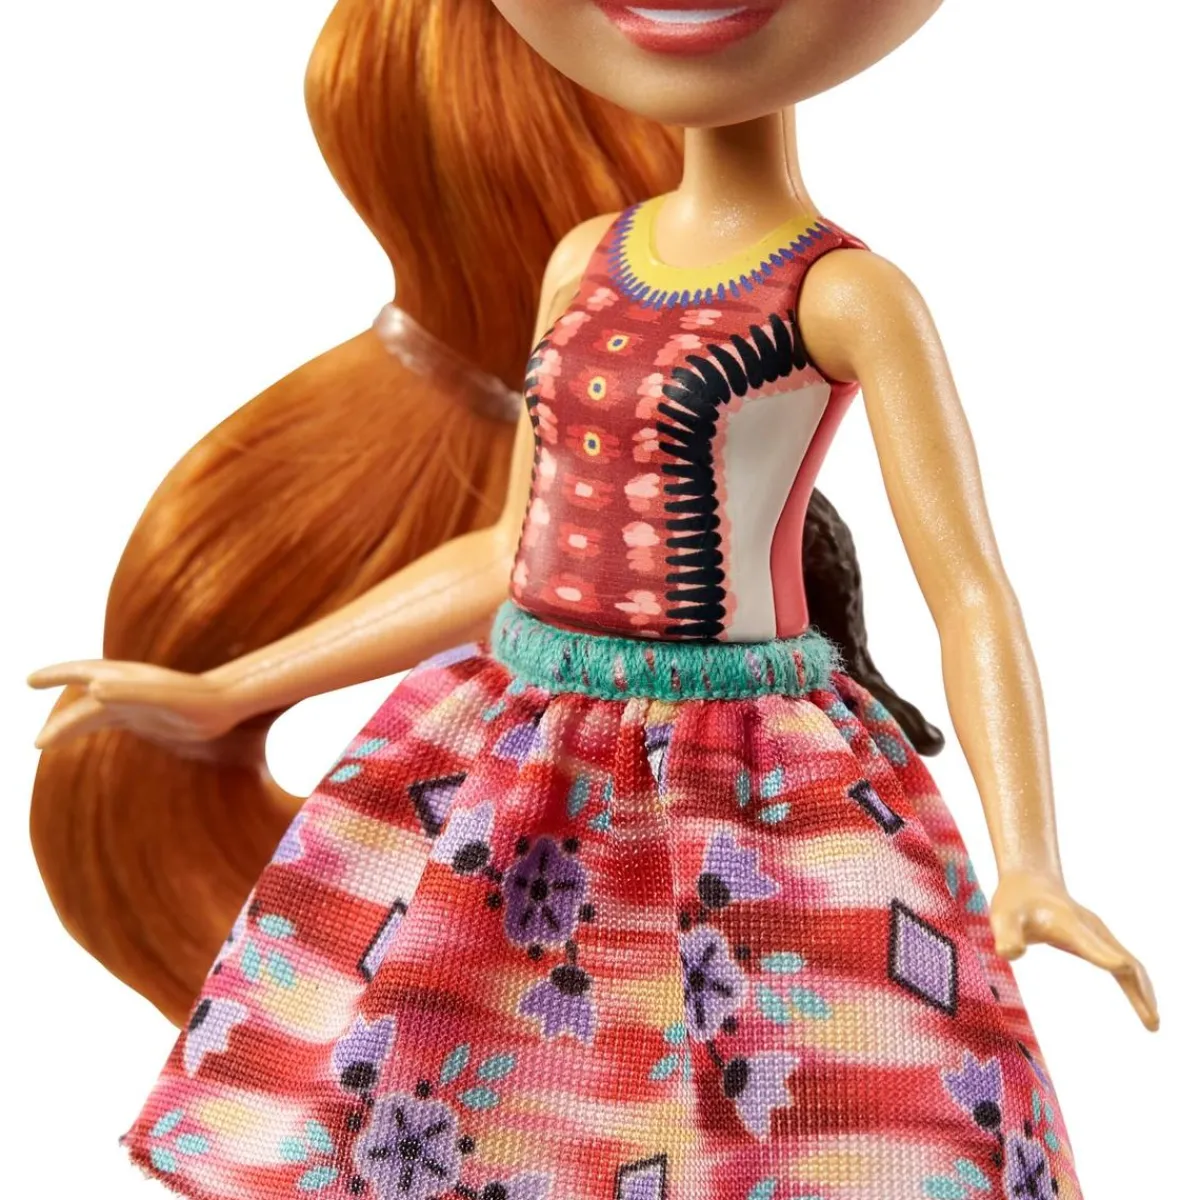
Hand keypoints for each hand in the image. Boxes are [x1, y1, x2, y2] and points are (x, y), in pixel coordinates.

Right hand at [29, 660, 245, 749]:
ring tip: (45, 744)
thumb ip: (131, 692)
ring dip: (70, 726)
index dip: (57, 675)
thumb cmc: (199, 700)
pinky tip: (83, 737)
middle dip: (60, 720)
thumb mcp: (165, 697)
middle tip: (36, 742)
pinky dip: (90, 727)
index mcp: (127, 680)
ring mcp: (136, 703)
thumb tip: (93, 688)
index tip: (30, 680)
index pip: (84, 673)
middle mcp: (128, 688)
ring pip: (94, 713)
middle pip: (84, 703)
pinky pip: (110, 721)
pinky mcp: (147, 717)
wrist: (227, 704)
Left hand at [990, 871, 1158, 1030]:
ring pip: (1130, 963)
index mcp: (1068, 924)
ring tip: (1153, 1022)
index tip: (1122, 970)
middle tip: (1152, 1022)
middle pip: (1123, 959)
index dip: (1106, 957)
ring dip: (1143, 991)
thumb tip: (1011, 953)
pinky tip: (1142, 1001)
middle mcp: (1091, 928)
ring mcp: (1099, 934)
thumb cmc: (1015, 903)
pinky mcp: (1100, 940)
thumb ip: (1005, 934)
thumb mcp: (1002, 916)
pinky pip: (1125, 963)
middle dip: (1138, 989)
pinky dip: (1136, 983)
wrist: (1031, 882)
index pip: (1091, 943)